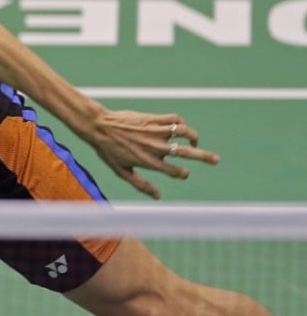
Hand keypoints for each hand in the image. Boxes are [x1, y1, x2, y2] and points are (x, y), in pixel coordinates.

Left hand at [84, 110, 220, 198]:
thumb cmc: (107, 150)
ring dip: (194, 136)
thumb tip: (158, 197)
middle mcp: (156, 147)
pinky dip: (181, 123)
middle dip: (204, 157)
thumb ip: (141, 185)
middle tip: (216, 160)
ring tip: (196, 141)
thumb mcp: (121, 171)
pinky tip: (180, 127)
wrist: (99, 126)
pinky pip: (175, 118)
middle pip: (187, 152)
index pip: (175, 171)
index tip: (184, 173)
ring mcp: (156, 131)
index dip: (183, 173)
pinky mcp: (154, 118)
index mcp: (149, 162)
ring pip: (184, 132)